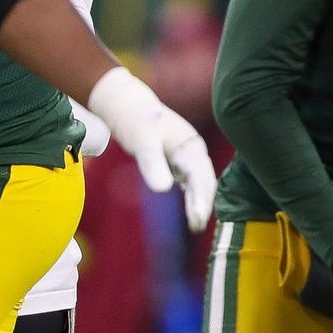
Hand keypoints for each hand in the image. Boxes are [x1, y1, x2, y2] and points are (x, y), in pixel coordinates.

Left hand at [83, 66, 216, 230]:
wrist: (127, 106)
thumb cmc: (135, 121)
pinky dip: (192, 197)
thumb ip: (152, 164)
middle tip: (195, 227)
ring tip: (194, 225)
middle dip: (203, 204)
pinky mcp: (180, 162)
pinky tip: (190, 212)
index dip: (201, 198)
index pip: (201, 177)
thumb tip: (164, 189)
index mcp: (191, 145)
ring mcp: (189, 157)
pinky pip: (191, 183)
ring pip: (201, 184)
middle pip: (205, 182)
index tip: (196, 218)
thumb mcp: (142, 141)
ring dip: (200, 203)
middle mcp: (194, 151)